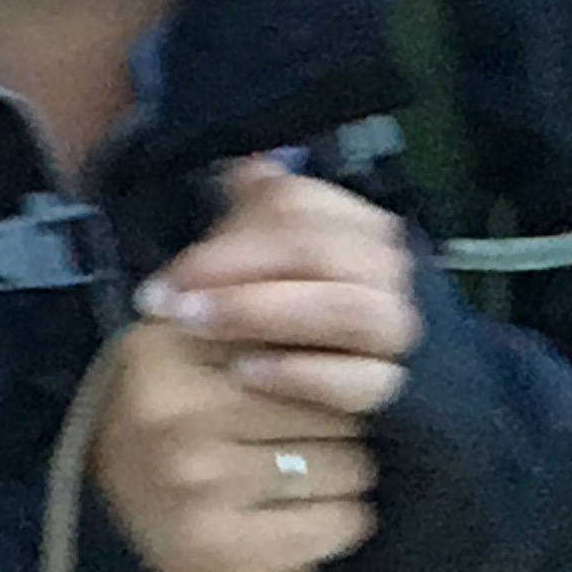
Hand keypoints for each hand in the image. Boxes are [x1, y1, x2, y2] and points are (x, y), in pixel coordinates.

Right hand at [89, 158, 418, 571]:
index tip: (310, 365)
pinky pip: (342, 526)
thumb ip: (229, 254)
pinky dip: (340, 520)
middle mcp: (171, 414)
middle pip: (331, 403)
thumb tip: (262, 170)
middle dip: (338, 415)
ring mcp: (193, 489)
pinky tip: (301, 512)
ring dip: (345, 470)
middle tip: (306, 427)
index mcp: (160, 349)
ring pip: (348, 466)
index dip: (317, 353)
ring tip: (300, 467)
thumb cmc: (166, 411)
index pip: (293, 334)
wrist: (106, 523)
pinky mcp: (220, 554)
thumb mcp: (183, 325)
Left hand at [140, 156, 421, 415]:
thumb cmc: (298, 319)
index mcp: (354, 226)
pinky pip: (364, 380)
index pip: (297, 204)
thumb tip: (242, 167)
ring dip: (263, 313)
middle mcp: (386, 269)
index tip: (170, 273)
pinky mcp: (403, 390)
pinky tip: (247, 374)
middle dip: (235, 270)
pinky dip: (302, 374)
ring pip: (348, 309)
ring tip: (195, 327)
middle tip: (168, 301)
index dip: (226, 233)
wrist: (366, 404)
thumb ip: (258, 216)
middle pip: (320, 250)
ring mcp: (398, 329)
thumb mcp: (275, 264)